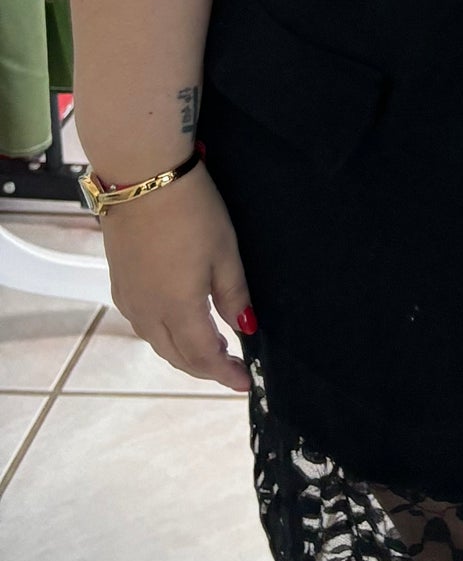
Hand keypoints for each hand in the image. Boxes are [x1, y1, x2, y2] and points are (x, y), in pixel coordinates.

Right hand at [100, 166, 254, 392]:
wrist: (141, 178)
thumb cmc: (191, 211)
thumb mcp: (225, 253)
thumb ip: (234, 296)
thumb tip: (245, 329)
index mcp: (177, 308)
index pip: (203, 356)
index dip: (225, 373)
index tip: (245, 382)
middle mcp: (147, 312)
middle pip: (177, 356)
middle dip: (205, 368)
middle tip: (232, 368)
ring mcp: (129, 299)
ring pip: (157, 342)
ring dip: (184, 353)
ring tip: (213, 350)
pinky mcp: (119, 285)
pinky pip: (144, 325)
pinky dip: (166, 335)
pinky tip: (181, 325)